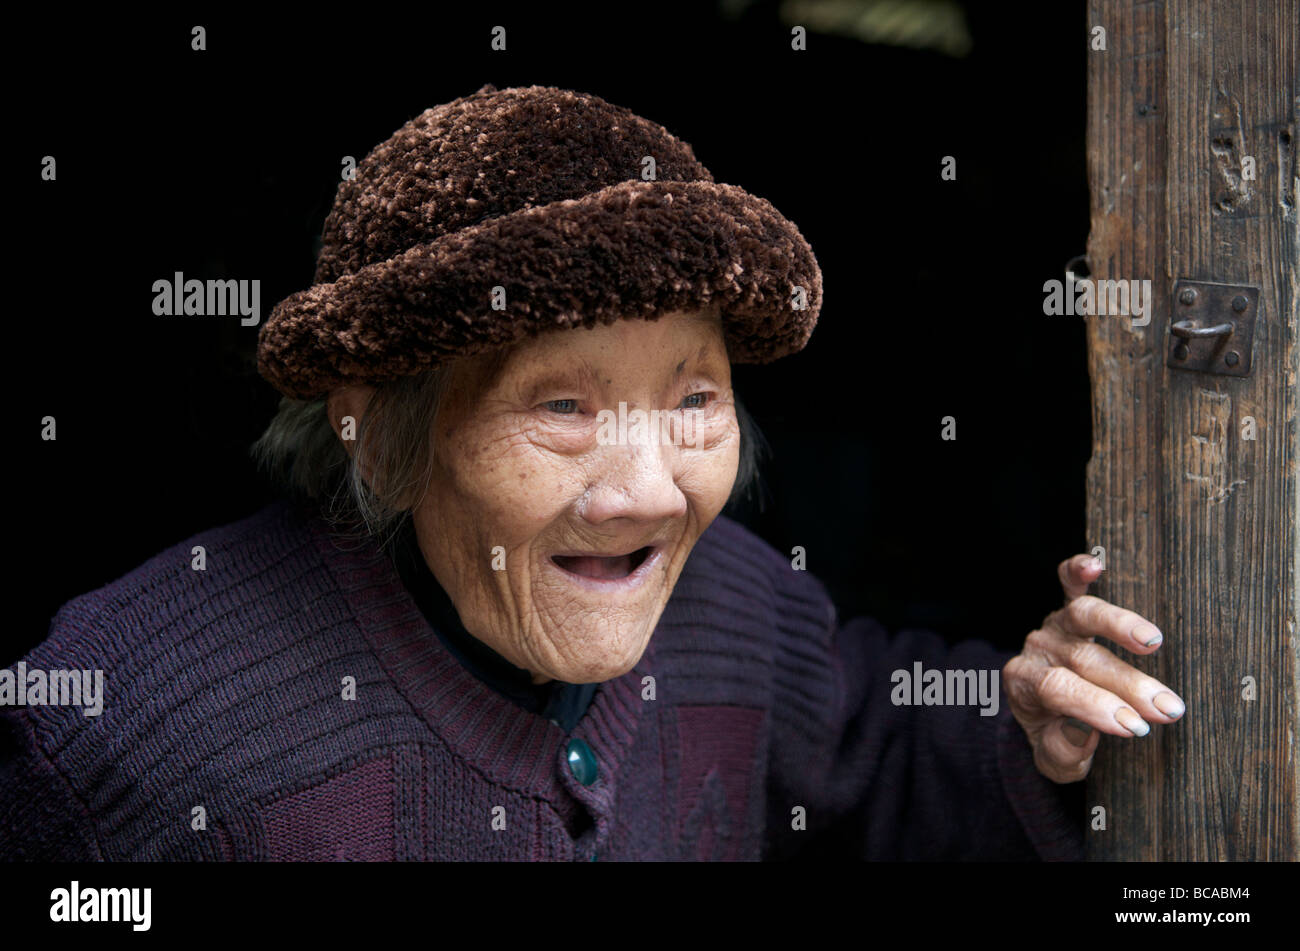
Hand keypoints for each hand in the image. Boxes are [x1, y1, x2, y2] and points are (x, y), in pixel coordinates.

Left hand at [1002, 554, 1185, 782]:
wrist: (1043, 715)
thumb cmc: (1057, 738)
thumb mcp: (1056, 760)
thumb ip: (1063, 751)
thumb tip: (1082, 731)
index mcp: (1026, 686)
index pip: (1059, 690)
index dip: (1097, 707)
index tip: (1137, 728)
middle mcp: (1037, 650)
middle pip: (1083, 660)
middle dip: (1128, 685)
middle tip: (1168, 708)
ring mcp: (1053, 626)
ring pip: (1081, 616)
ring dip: (1119, 626)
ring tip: (1152, 641)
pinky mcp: (1068, 609)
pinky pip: (1067, 583)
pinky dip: (1077, 571)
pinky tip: (1095, 565)